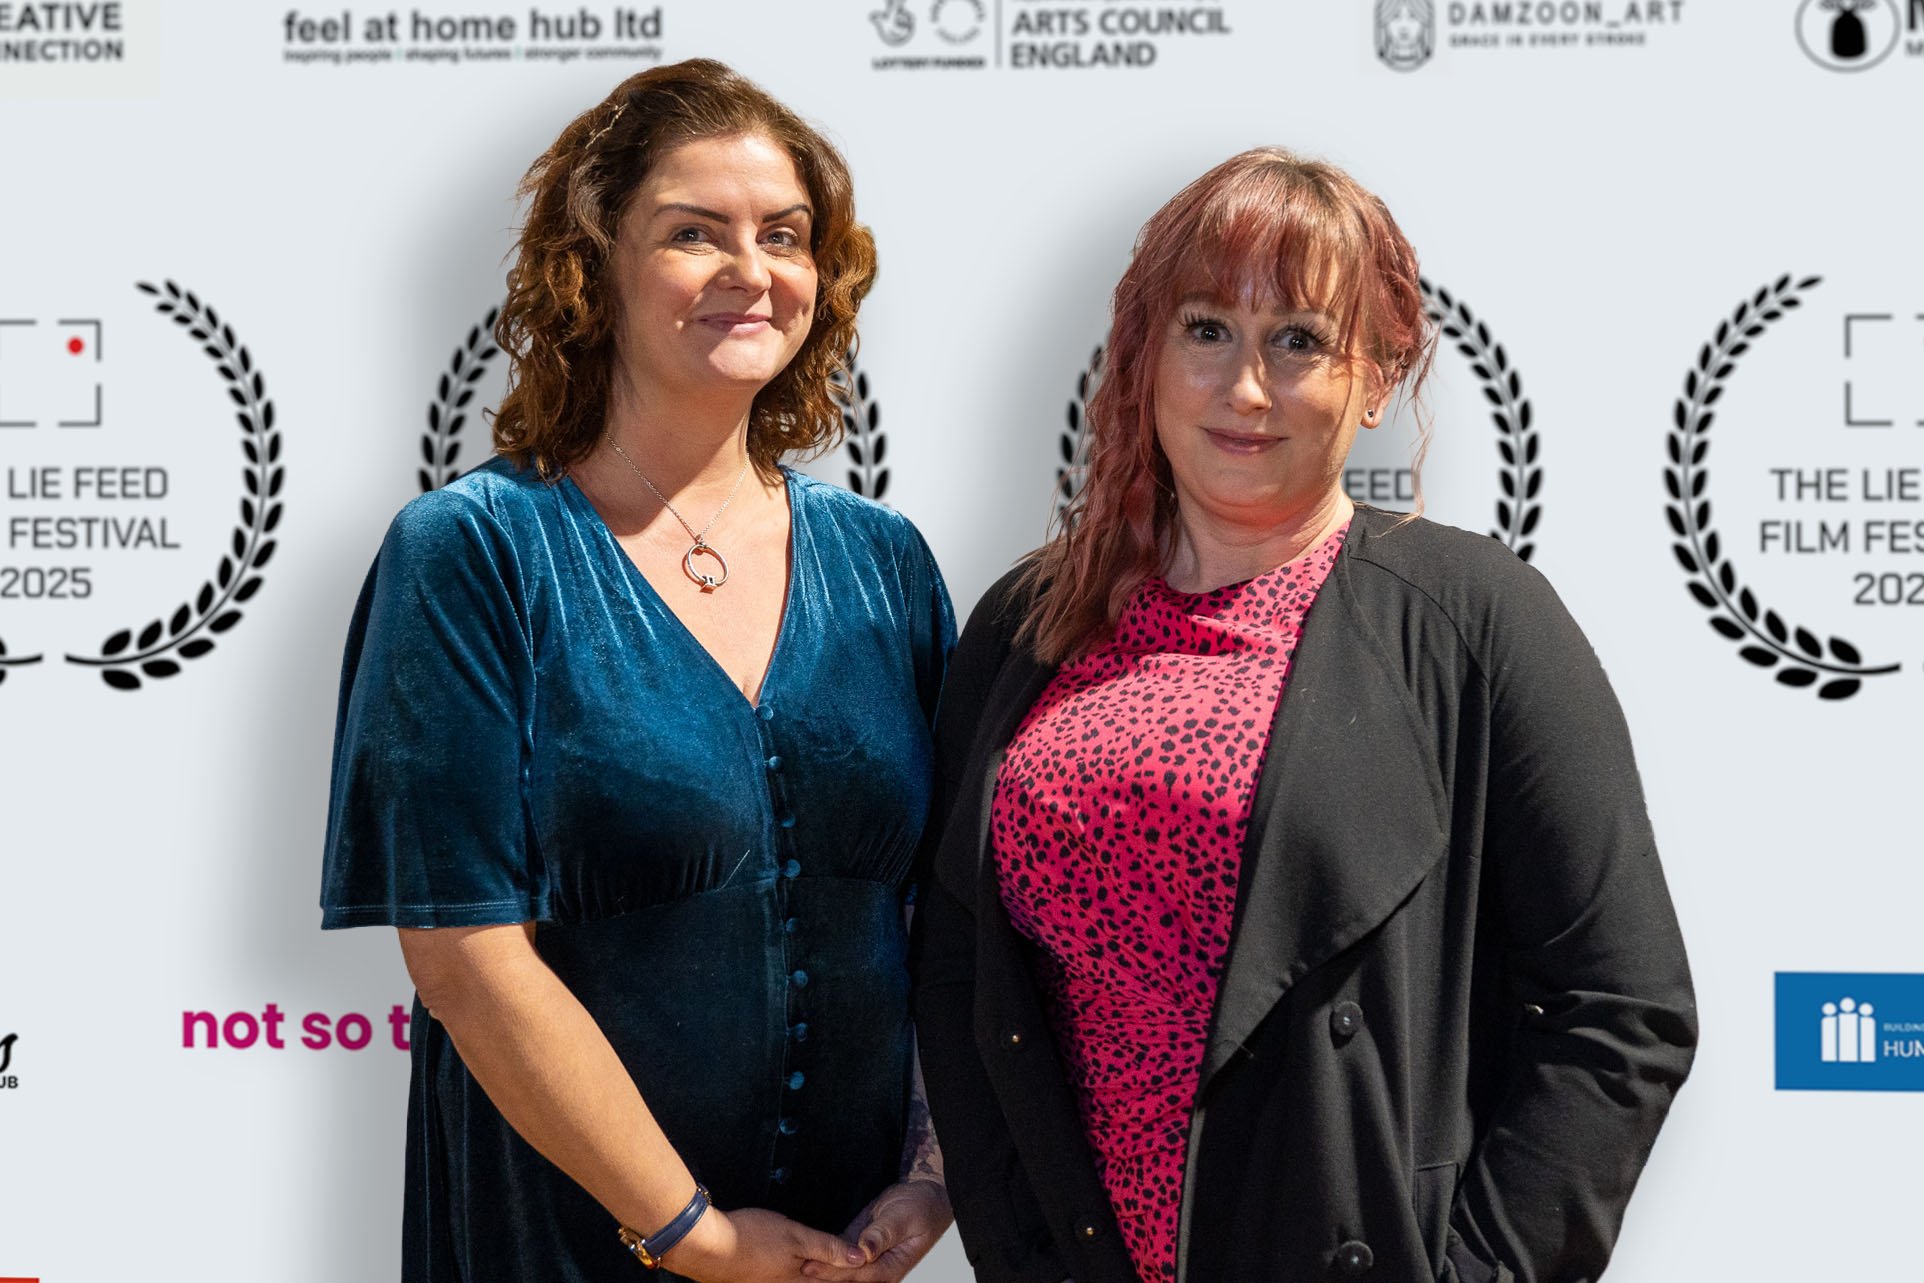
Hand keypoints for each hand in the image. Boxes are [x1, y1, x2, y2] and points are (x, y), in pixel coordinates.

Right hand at [667, 1205, 855, 1282]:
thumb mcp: (795, 1237)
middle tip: (864, 1272)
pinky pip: (792, 1279)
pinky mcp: (761, 1280)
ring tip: (838, 1266)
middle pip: (824, 1282)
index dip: (858, 1275)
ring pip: (808, 1281)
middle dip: (842, 1275)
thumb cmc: (749, 1239)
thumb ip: (828, 1248)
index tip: (877, 1271)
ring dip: (824, 1275)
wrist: (706, 1247)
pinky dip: (806, 1273)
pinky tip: (804, 1264)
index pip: (839, 1282)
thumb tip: (861, 1258)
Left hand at [800, 1179, 952, 1281]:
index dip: (831, 1270)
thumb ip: (883, 1234)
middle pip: (844, 1276)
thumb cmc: (921, 1207)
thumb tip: (865, 1251)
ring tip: (793, 1264)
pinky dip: (824, 1256)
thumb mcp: (903, 1218)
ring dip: (820, 1266)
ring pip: (839, 1268)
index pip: (856, 1273)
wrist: (925, 1195)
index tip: (809, 1266)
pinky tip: (807, 1255)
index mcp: (891, 1268)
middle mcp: (878, 1269)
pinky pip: (839, 1255)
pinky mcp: (858, 1246)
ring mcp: (867, 1260)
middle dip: (821, 1273)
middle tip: (794, 1267)